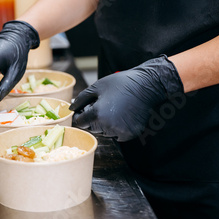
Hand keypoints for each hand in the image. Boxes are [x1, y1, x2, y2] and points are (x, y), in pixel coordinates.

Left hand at [69, 55, 183, 141]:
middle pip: (93, 128)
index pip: (81, 122)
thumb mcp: (97, 86)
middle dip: (93, 119)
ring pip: (105, 132)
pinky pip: (117, 135)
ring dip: (105, 124)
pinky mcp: (130, 134)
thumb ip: (81, 99)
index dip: (81, 114)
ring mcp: (120, 132)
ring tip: (114, 107)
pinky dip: (117, 127)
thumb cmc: (121, 83)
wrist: (146, 86)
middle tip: (103, 104)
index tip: (86, 108)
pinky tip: (122, 114)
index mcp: (98, 114)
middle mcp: (108, 126)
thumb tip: (72, 108)